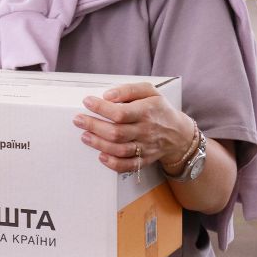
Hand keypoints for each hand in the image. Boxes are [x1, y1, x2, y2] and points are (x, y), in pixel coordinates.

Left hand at [72, 82, 193, 172]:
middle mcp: (146, 131)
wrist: (178, 133)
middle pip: (116, 132)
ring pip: (119, 150)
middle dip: (94, 126)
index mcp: (147, 111)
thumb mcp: (149, 91)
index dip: (101, 108)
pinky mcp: (144, 160)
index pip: (121, 113)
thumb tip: (107, 95)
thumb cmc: (159, 109)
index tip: (87, 102)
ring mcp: (145, 147)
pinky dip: (112, 163)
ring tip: (84, 136)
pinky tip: (101, 155)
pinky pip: (127, 166)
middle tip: (78, 120)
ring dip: (98, 144)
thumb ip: (129, 90)